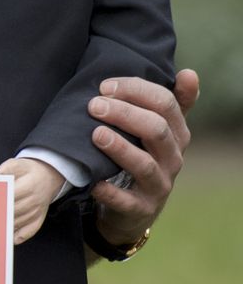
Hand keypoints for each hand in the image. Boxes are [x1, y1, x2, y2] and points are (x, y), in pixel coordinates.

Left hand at [0, 157, 63, 244]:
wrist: (49, 176)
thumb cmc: (28, 171)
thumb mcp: (16, 164)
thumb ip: (4, 171)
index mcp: (29, 185)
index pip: (11, 195)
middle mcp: (34, 201)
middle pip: (12, 212)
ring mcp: (36, 213)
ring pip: (16, 224)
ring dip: (2, 225)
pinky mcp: (37, 222)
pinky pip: (25, 234)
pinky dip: (14, 237)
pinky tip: (2, 235)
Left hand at [87, 68, 197, 244]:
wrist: (132, 210)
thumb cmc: (142, 158)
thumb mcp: (158, 131)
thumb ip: (170, 103)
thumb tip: (189, 73)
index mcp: (177, 134)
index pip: (165, 104)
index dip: (137, 90)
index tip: (105, 86)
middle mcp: (173, 158)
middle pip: (156, 130)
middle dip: (124, 114)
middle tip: (94, 105)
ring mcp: (159, 186)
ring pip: (144, 164)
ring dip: (119, 148)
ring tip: (96, 134)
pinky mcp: (140, 209)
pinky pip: (126, 201)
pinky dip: (109, 191)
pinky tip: (94, 181)